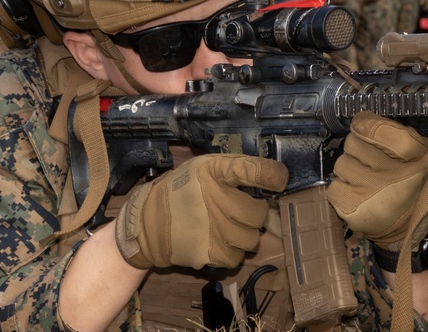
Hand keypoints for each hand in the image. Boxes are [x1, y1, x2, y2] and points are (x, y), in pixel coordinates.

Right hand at [115, 154, 288, 269]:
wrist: (146, 223)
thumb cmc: (180, 191)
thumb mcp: (203, 168)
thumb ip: (235, 169)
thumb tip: (273, 176)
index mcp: (213, 171)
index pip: (252, 170)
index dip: (270, 175)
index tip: (280, 180)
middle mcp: (215, 198)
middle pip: (259, 214)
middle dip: (256, 214)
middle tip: (243, 212)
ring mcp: (212, 228)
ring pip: (252, 239)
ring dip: (246, 236)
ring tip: (231, 228)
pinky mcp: (206, 253)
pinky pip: (236, 258)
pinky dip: (233, 253)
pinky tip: (221, 243)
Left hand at [327, 112, 427, 249]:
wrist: (405, 225)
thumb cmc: (409, 181)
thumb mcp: (420, 153)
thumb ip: (398, 132)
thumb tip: (364, 116)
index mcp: (413, 155)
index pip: (373, 127)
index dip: (365, 123)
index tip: (364, 125)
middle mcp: (391, 173)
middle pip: (351, 142)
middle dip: (357, 148)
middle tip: (368, 159)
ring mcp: (369, 193)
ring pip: (341, 164)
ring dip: (349, 170)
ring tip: (364, 179)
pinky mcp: (353, 210)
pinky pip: (333, 187)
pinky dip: (342, 190)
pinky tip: (356, 194)